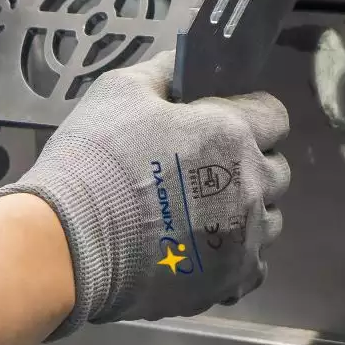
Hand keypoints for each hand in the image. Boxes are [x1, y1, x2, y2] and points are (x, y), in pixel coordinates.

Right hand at [0, 51, 289, 336]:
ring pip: (269, 219)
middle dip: (249, 164)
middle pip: (276, 170)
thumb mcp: (119, 91)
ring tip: (199, 216)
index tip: (220, 122)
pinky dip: (232, 256)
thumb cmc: (95, 158)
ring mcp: (245, 238)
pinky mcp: (229, 282)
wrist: (68, 241)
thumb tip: (187, 61)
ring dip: (245, 212)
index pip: (274, 114)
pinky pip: (252, 264)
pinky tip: (197, 249)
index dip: (248, 113)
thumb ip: (166, 70)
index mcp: (230, 132)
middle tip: (203, 170)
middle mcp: (252, 185)